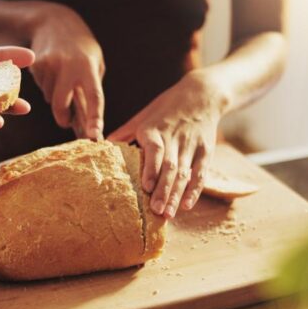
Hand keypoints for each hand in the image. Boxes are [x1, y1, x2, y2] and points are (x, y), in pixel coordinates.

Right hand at [29, 4, 104, 139]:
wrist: (55, 21)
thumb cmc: (81, 47)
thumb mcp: (94, 63)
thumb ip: (91, 88)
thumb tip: (85, 122)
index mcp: (88, 67)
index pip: (94, 98)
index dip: (94, 119)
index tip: (94, 137)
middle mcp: (68, 65)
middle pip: (61, 104)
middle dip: (63, 117)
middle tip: (67, 120)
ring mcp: (49, 64)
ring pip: (49, 98)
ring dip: (55, 97)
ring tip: (61, 79)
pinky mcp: (35, 65)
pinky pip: (41, 88)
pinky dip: (47, 86)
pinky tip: (51, 72)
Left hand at [108, 73, 225, 217]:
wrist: (202, 94)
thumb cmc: (167, 107)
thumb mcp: (144, 115)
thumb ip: (124, 132)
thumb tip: (101, 145)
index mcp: (156, 129)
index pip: (155, 150)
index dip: (151, 169)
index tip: (145, 187)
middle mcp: (174, 138)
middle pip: (170, 167)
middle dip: (163, 190)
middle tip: (156, 211)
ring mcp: (191, 146)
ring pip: (184, 173)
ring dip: (176, 195)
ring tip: (168, 213)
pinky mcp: (206, 151)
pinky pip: (201, 173)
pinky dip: (195, 190)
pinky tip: (188, 205)